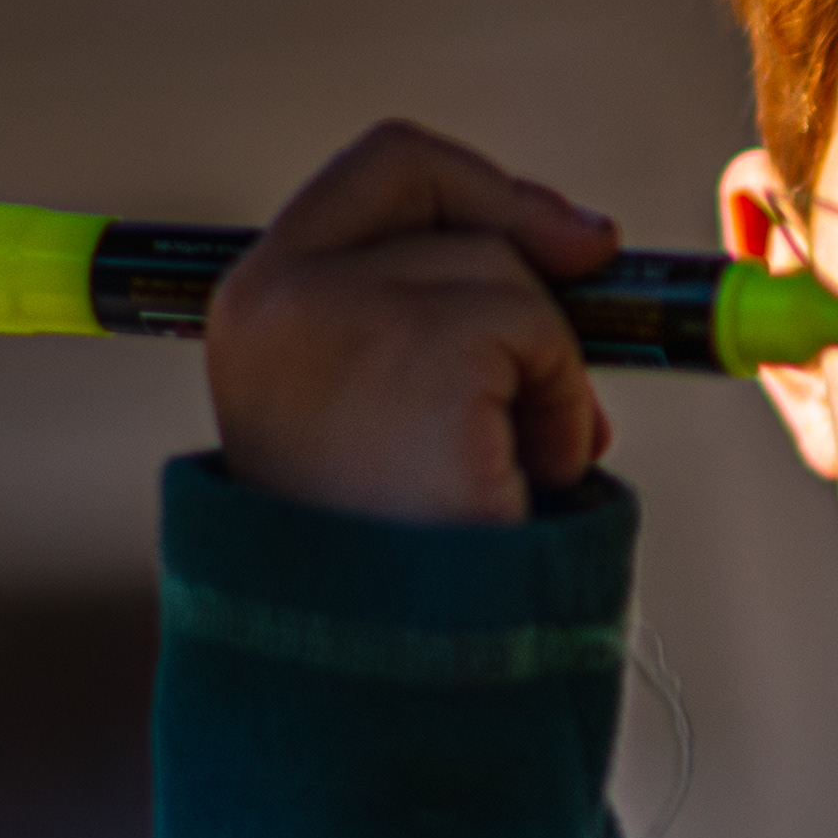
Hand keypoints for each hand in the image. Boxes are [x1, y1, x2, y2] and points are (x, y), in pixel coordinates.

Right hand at [207, 121, 619, 525]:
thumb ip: (441, 318)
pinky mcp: (420, 348)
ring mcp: (340, 312)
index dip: (486, 189)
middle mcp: (277, 291)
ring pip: (509, 277)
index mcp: (254, 301)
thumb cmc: (402, 563)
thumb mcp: (388, 413)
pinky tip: (524, 480)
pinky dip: (560, 407)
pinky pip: (541, 334)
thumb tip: (582, 240)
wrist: (378, 666)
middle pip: (448, 199)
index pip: (384, 171)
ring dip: (549, 373)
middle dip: (536, 262)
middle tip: (574, 358)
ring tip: (513, 470)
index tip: (571, 240)